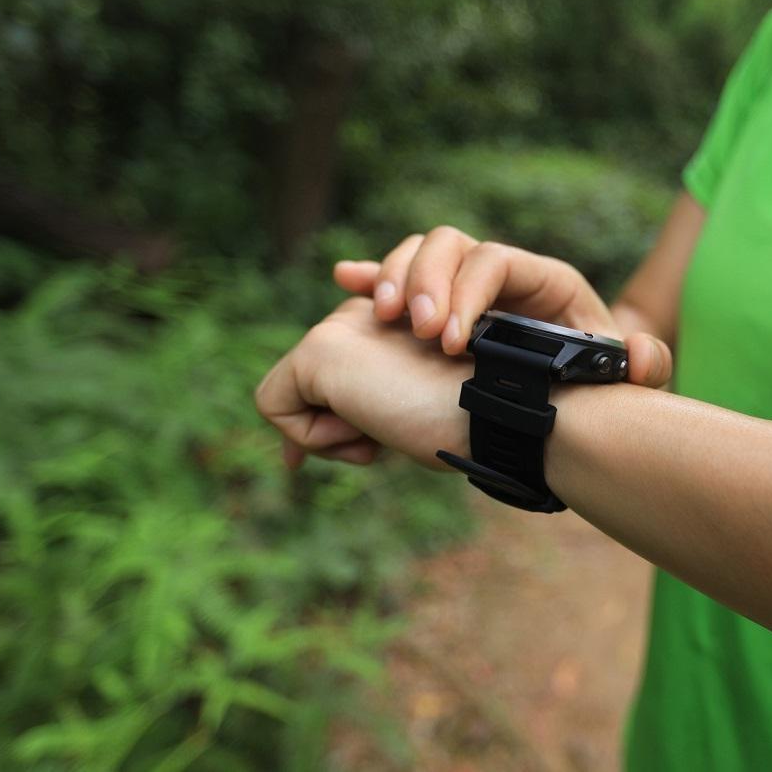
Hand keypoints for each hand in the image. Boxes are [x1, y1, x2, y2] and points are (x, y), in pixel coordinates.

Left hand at [255, 298, 467, 469]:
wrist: (496, 408)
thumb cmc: (470, 420)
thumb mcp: (408, 416)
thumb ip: (364, 418)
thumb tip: (290, 460)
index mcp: (390, 319)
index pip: (331, 367)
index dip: (326, 416)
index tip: (350, 452)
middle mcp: (361, 311)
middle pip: (305, 382)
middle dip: (325, 428)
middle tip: (377, 445)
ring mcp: (337, 325)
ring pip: (289, 393)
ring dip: (327, 433)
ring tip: (381, 430)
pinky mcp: (320, 348)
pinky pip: (275, 406)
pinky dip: (312, 438)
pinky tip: (367, 430)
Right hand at [333, 226, 672, 385]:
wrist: (578, 395)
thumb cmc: (598, 382)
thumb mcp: (624, 376)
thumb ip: (645, 366)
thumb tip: (639, 354)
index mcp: (545, 281)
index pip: (495, 261)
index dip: (468, 292)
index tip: (452, 344)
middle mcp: (501, 274)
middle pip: (451, 245)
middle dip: (427, 279)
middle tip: (416, 329)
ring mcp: (464, 287)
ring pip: (419, 254)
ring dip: (392, 277)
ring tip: (381, 317)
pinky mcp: (439, 308)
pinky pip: (397, 280)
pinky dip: (372, 278)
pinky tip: (346, 281)